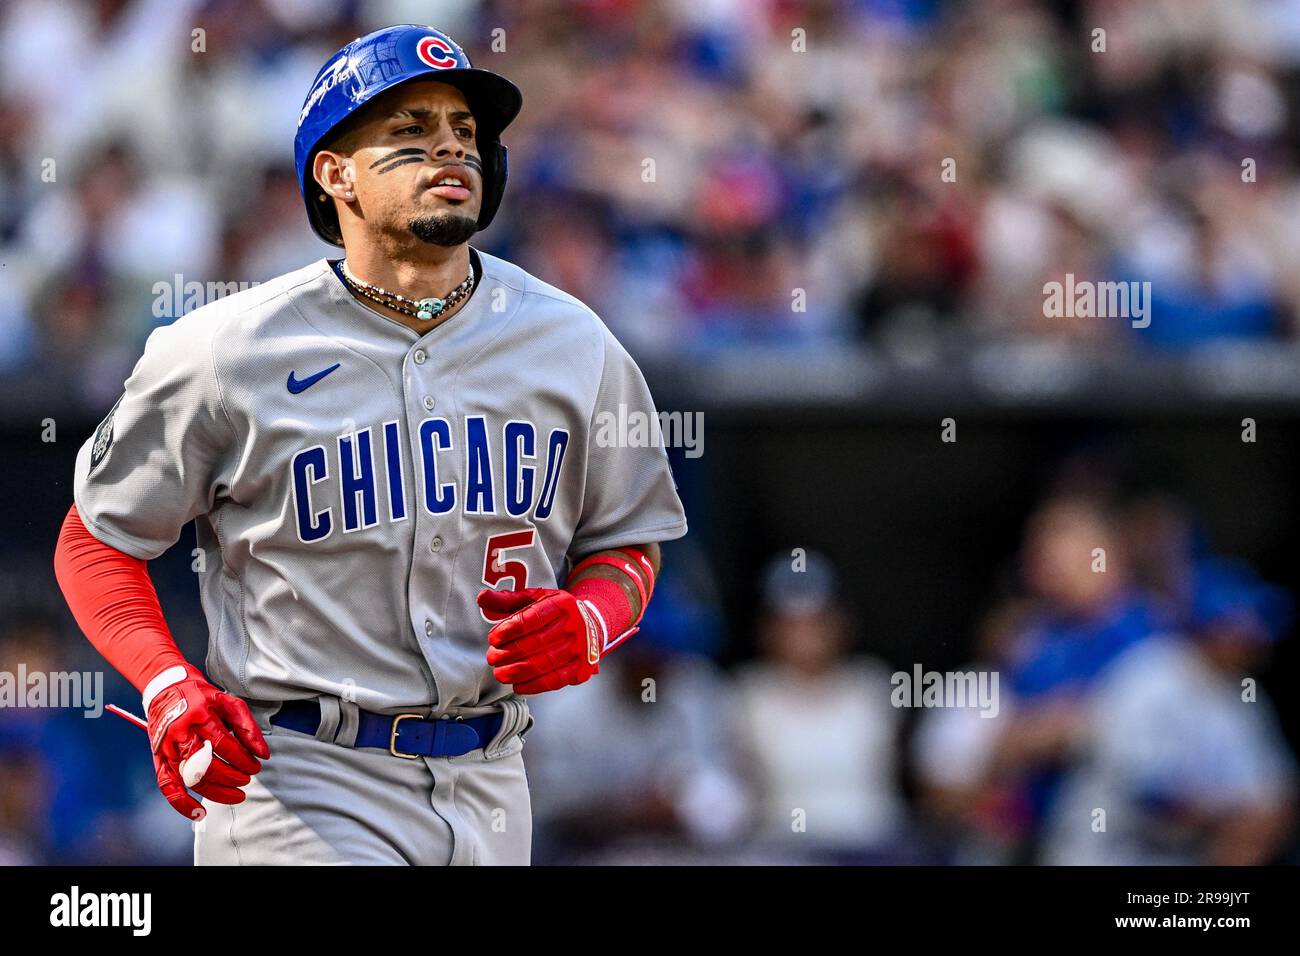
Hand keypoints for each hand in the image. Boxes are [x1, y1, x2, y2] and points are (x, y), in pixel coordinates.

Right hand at [145, 668, 269, 819]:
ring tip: (237, 795)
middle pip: (208, 764)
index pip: (224, 744)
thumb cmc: (200, 696)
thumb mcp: (227, 701)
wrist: (166, 688)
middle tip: (248, 778)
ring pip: (191, 778)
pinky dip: (182, 803)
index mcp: (199, 715)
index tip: (256, 766)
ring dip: (216, 792)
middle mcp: (180, 733)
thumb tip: (263, 753)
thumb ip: (247, 726)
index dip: (243, 759)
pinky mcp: (158, 758)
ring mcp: (167, 748)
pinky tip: (199, 813)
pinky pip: (167, 786)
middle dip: (233, 776)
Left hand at [477, 587, 604, 694]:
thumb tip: (482, 597)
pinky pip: (555, 680)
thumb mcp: (535, 599)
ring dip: (517, 671)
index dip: (509, 629)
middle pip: (536, 642)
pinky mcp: (581, 668)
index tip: (493, 638)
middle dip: (508, 653)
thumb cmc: (556, 612)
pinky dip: (534, 685)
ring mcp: (580, 648)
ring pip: (544, 663)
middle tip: (492, 658)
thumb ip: (508, 599)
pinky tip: (518, 684)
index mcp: (562, 604)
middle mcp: (575, 625)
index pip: (532, 618)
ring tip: (500, 673)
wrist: (591, 625)